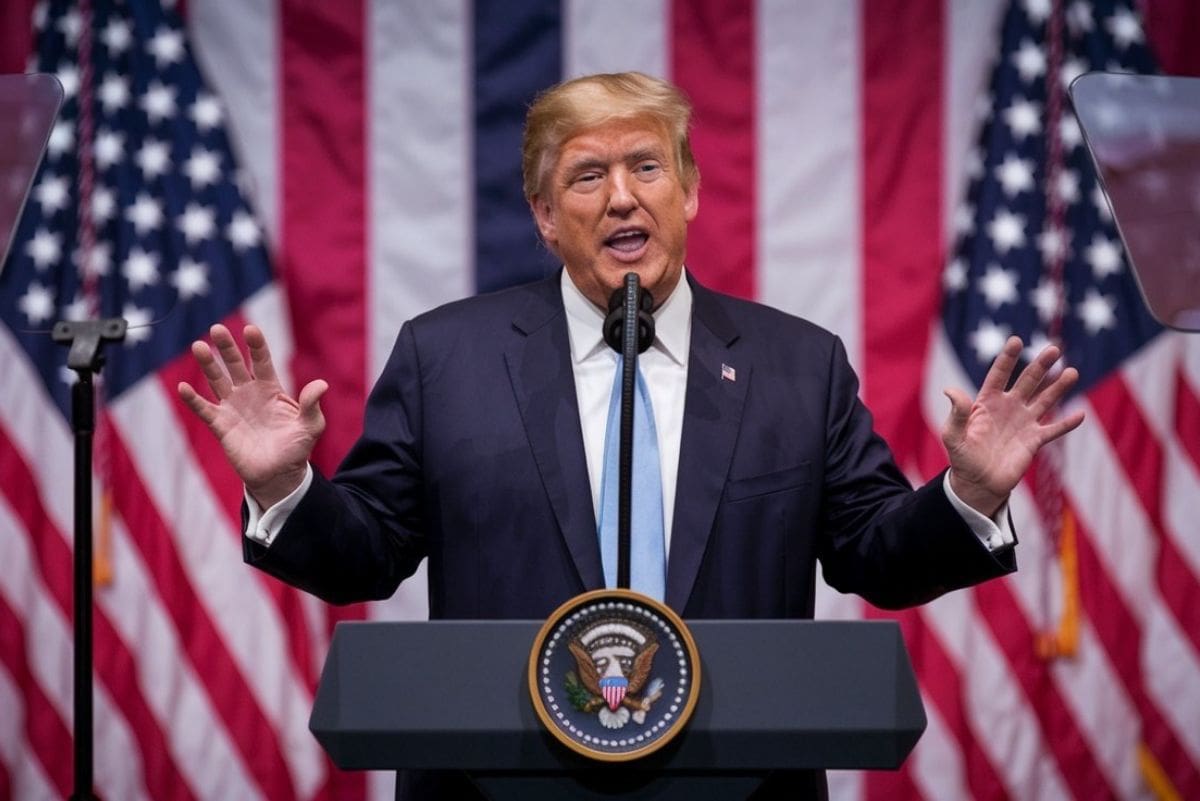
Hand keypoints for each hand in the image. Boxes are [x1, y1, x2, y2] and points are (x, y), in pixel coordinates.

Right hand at [177, 323, 326, 508]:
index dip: (256, 346)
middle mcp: (249, 393)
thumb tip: (322, 384)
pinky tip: (183, 387)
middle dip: (227, 347)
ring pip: (217, 381)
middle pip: (235, 365)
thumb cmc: (297, 448)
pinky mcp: (221, 425)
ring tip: (199, 346)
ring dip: (208, 365)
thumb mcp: (310, 426)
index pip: (262, 361)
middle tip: (217, 328)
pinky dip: (193, 400)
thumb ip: (312, 405)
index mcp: (270, 388)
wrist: (279, 475)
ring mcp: (233, 407)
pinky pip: (204, 410)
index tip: (251, 330)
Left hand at [942, 336, 1084, 516]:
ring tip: (1071, 372)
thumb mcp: (953, 435)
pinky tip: (1080, 414)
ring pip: (1044, 400)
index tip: (1016, 340)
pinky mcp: (1034, 441)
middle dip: (1040, 366)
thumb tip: (950, 390)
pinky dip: (1066, 423)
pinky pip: (1054, 430)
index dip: (1007, 359)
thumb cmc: (962, 457)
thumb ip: (957, 413)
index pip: (998, 375)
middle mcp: (1009, 407)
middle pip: (1027, 381)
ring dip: (1058, 387)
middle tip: (1054, 349)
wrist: (978, 483)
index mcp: (987, 402)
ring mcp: (1024, 422)